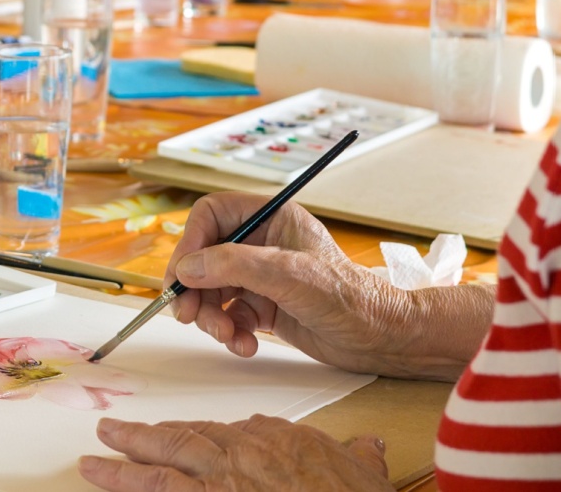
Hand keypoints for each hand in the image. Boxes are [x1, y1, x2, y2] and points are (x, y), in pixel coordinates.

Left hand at [79, 415, 390, 491]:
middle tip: (109, 434)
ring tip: (91, 465)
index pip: (225, 433)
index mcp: (271, 438)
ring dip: (123, 467)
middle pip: (181, 440)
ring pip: (161, 469)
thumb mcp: (360, 468)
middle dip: (143, 438)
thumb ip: (355, 454)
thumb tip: (367, 446)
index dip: (196, 438)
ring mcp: (221, 482)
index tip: (179, 439)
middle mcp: (239, 453)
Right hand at [164, 193, 431, 375]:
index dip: (191, 243)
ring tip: (228, 336)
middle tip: (187, 315)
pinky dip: (230, 333)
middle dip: (195, 289)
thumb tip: (187, 268)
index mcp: (271, 218)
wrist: (378, 338)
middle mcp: (262, 243)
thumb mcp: (288, 274)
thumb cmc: (348, 296)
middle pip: (204, 257)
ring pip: (212, 291)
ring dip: (211, 317)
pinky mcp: (264, 307)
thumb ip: (234, 266)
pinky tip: (246, 345)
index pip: (211, 216)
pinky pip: (228, 316)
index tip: (182, 275)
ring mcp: (261, 277)